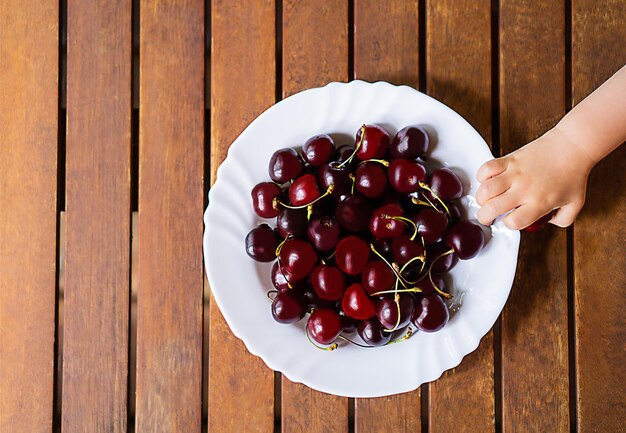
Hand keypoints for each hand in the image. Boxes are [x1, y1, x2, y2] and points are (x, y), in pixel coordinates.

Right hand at [475, 127, 594, 229]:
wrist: (573, 146)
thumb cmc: (574, 173)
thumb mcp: (575, 204)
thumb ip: (563, 219)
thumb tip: (547, 222)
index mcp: (539, 203)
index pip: (513, 222)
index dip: (508, 224)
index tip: (510, 220)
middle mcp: (524, 189)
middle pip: (491, 209)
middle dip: (484, 217)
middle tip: (487, 216)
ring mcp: (515, 174)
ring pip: (485, 190)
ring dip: (481, 198)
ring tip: (486, 199)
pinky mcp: (510, 159)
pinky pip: (486, 169)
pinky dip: (482, 176)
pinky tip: (488, 180)